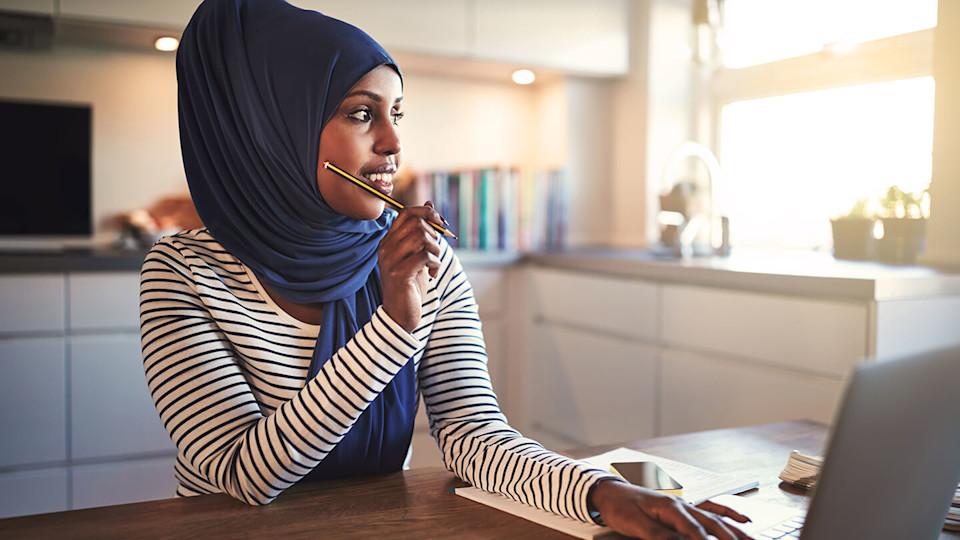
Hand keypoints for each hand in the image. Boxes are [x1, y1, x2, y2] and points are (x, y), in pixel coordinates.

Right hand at [378, 202, 442, 332]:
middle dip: (434, 235)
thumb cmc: (410, 285)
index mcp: (388, 241)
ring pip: (421, 237)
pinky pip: (424, 256)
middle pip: (416, 223)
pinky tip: (432, 274)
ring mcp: (390, 261)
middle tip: (436, 252)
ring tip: (434, 264)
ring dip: (436, 250)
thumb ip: (421, 232)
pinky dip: (435, 264)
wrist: (399, 315)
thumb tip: (430, 204)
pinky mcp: (399, 274)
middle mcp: (386, 248)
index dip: (427, 213)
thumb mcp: (416, 255)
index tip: (440, 224)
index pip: (406, 213)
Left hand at [589, 479, 753, 539]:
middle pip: (712, 523)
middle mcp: (682, 504)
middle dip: (731, 538)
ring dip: (737, 531)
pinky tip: (744, 521)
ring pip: (717, 518)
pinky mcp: (685, 507)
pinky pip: (713, 509)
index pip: (692, 528)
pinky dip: (730, 515)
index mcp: (669, 507)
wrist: (610, 492)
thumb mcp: (633, 524)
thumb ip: (657, 535)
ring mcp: (685, 504)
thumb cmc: (620, 507)